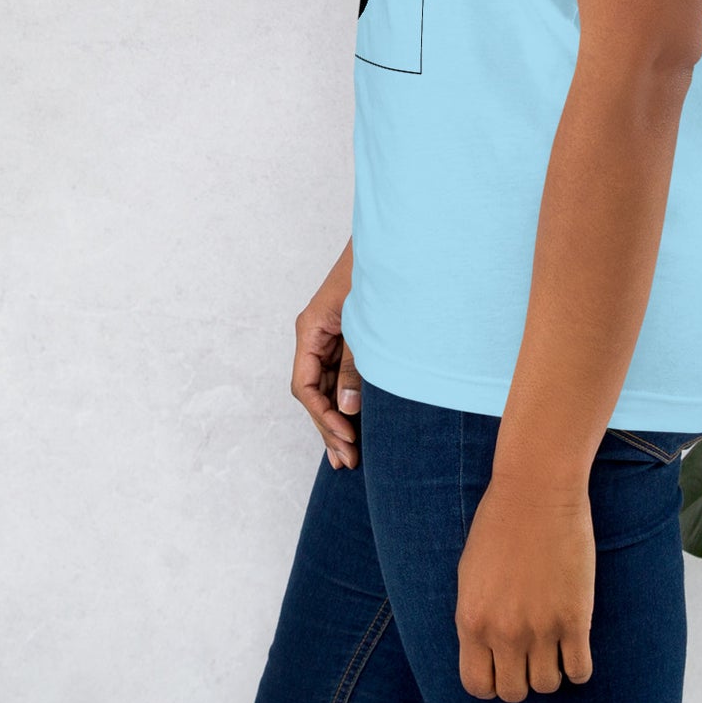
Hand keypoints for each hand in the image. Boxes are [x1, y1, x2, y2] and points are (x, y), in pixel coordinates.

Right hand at [291, 238, 361, 467]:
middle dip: (329, 426)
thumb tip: (346, 408)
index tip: (347, 437)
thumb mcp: (364, 323)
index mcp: (310, 328)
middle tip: (349, 461)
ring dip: (337, 419)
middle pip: (313, 391)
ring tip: (349, 456)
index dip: (322, 416)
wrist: (397, 240)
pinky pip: (341, 374)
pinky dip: (348, 399)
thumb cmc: (377, 272)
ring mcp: (331, 336)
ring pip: (326, 386)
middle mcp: (315, 334)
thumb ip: (355, 365)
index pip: (304, 385)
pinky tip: (357, 424)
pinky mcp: (348, 336)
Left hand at [455, 471, 594, 700]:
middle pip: (514, 692)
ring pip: (547, 685)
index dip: (492, 680)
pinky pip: (580, 672)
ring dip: (551, 670)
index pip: (477, 685)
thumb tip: (487, 649)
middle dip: (522, 677)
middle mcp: (503, 632)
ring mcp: (540, 628)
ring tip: (554, 644)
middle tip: (530, 653)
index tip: (503, 664)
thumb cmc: (500, 521)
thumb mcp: (471, 573)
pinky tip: (575, 644)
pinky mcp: (575, 618)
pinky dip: (578, 666)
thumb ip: (476, 616)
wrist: (537, 489)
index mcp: (472, 620)